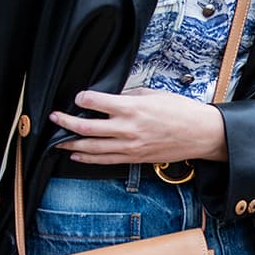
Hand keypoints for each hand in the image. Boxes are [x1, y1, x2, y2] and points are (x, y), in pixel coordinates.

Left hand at [50, 88, 227, 164]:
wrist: (200, 134)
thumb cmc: (181, 111)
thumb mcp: (153, 94)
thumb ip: (128, 96)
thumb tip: (111, 98)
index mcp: (131, 108)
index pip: (95, 102)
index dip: (81, 98)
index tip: (78, 97)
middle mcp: (127, 128)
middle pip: (86, 128)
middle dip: (66, 122)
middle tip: (55, 118)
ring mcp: (129, 146)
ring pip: (91, 148)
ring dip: (71, 144)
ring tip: (58, 141)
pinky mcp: (134, 158)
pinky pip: (105, 160)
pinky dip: (88, 159)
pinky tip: (77, 156)